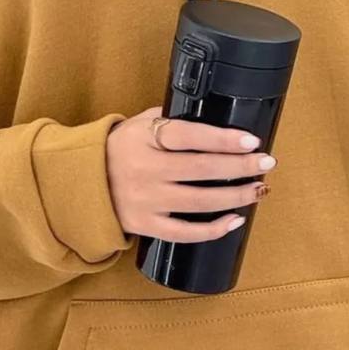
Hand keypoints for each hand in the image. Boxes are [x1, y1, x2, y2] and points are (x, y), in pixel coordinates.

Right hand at [106, 106, 275, 242]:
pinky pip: (186, 233)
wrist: (82, 184)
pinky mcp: (147, 226)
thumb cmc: (118, 150)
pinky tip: (235, 220)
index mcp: (144, 139)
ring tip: (258, 189)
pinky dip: (214, 229)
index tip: (251, 141)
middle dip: (240, 166)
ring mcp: (147, 201)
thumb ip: (169, 120)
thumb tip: (211, 116)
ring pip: (200, 201)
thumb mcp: (137, 125)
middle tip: (266, 163)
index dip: (223, 139)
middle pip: (202, 169)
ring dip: (236, 196)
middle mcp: (146, 170)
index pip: (190, 136)